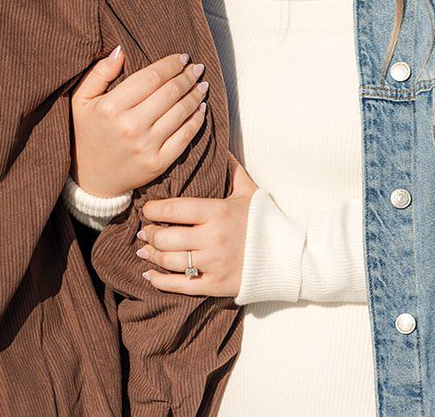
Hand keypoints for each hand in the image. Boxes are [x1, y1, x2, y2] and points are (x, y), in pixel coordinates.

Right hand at [70, 46, 209, 198]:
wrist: (90, 178)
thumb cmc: (86, 132)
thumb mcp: (81, 100)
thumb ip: (99, 72)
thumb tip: (121, 50)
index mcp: (111, 107)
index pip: (151, 77)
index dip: (171, 64)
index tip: (182, 57)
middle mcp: (130, 126)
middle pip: (170, 92)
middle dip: (187, 77)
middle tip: (197, 68)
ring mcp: (146, 146)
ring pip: (181, 112)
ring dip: (195, 95)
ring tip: (201, 85)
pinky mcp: (158, 163)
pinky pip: (185, 137)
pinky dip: (197, 120)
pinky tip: (201, 108)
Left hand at [136, 156, 258, 296]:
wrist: (289, 256)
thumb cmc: (266, 221)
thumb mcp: (250, 192)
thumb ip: (232, 170)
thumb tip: (221, 147)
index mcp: (218, 212)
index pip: (173, 209)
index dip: (153, 210)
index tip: (148, 209)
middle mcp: (213, 238)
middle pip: (166, 237)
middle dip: (150, 234)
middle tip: (146, 231)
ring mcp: (214, 264)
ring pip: (169, 261)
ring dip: (152, 255)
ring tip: (145, 249)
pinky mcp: (216, 285)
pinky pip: (179, 286)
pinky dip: (159, 281)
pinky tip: (149, 274)